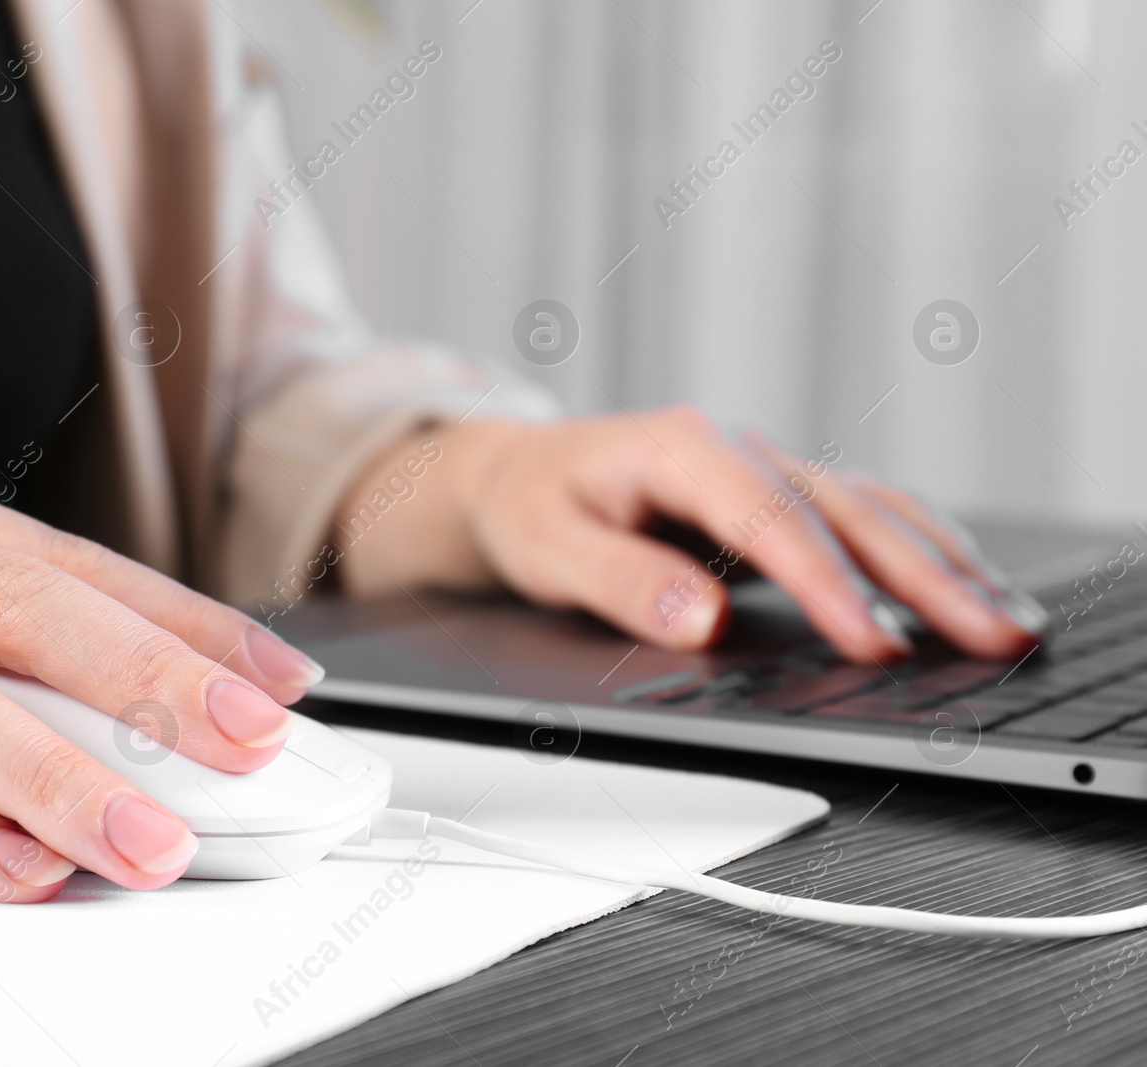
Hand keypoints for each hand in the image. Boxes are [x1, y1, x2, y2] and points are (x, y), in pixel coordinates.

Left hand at [333, 408, 1044, 663]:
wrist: (519, 474)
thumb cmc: (531, 508)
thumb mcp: (547, 548)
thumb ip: (620, 582)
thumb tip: (701, 619)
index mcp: (680, 450)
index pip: (769, 522)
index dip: (826, 585)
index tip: (873, 644)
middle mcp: (737, 449)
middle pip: (844, 512)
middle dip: (923, 579)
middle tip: (989, 639)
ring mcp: (766, 467)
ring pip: (871, 511)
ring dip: (942, 565)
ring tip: (1006, 622)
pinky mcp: (778, 494)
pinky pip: (863, 515)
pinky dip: (921, 550)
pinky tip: (963, 581)